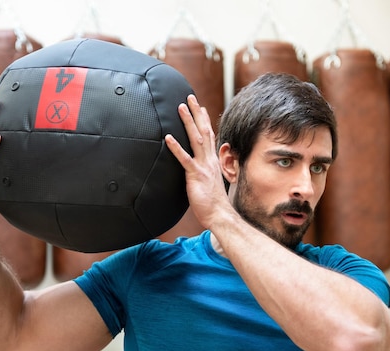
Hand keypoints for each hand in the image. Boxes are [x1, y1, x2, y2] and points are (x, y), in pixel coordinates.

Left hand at [165, 95, 231, 230]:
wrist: (220, 215)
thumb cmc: (214, 202)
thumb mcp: (210, 182)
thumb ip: (205, 171)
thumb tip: (200, 168)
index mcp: (213, 161)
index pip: (210, 135)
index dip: (204, 120)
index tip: (200, 107)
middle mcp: (210, 160)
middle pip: (204, 131)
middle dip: (196, 113)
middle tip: (190, 97)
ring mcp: (203, 167)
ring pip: (196, 139)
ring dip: (188, 122)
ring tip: (181, 107)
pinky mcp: (196, 175)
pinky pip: (185, 159)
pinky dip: (176, 148)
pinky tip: (168, 138)